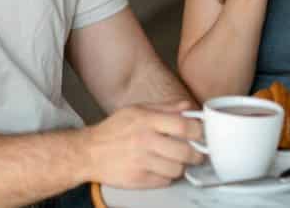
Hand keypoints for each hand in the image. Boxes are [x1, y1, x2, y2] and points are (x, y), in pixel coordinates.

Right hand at [82, 100, 204, 188]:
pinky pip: (165, 181)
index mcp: (146, 120)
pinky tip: (159, 169)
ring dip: (180, 166)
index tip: (201, 135)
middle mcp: (145, 141)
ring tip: (174, 161)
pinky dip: (166, 177)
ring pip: (177, 169)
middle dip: (196, 154)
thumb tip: (188, 107)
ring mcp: (142, 162)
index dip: (199, 132)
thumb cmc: (113, 130)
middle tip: (196, 154)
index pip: (184, 126)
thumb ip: (164, 108)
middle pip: (185, 152)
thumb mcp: (136, 110)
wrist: (88, 152)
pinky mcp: (138, 180)